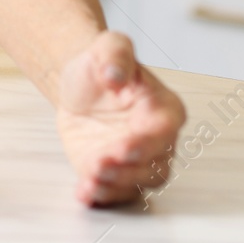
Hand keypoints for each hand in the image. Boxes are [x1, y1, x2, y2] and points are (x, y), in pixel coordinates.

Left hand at [54, 31, 185, 206]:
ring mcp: (137, 161)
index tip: (123, 147)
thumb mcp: (107, 46)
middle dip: (128, 170)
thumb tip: (115, 74)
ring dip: (115, 185)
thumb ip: (115, 54)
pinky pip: (114, 192)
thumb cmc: (101, 66)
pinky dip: (100, 196)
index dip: (146, 142)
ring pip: (137, 183)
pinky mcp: (115, 174)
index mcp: (163, 107)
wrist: (79, 86)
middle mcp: (157, 139)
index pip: (164, 131)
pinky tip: (84, 192)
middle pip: (155, 164)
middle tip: (102, 164)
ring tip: (90, 179)